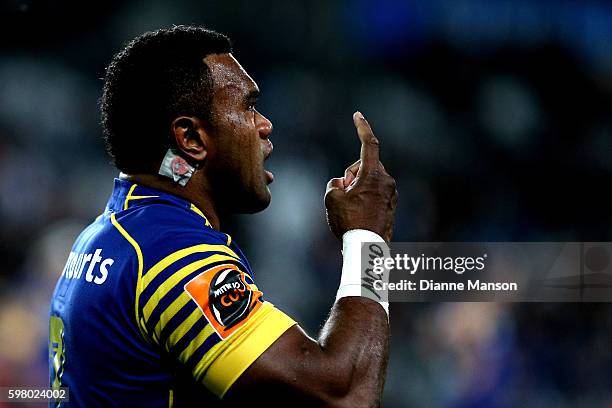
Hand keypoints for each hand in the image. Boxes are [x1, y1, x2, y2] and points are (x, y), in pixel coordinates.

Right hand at [325, 112, 397, 241]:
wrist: (367, 249)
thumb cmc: (349, 223)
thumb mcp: (331, 198)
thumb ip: (335, 183)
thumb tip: (343, 183)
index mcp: (373, 174)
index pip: (369, 144)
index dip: (362, 127)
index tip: (357, 115)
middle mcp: (386, 180)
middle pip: (364, 165)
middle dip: (352, 174)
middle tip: (344, 194)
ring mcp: (391, 193)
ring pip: (369, 180)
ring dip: (358, 187)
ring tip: (351, 209)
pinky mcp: (392, 204)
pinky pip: (374, 192)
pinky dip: (365, 196)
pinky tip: (358, 214)